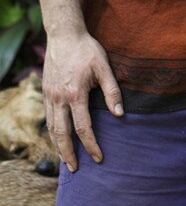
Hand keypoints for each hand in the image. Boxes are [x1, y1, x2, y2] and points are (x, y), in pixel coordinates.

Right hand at [42, 29, 123, 171]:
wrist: (64, 35)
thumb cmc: (87, 50)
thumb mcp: (104, 67)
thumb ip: (112, 91)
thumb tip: (120, 114)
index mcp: (76, 94)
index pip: (83, 128)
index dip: (91, 145)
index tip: (98, 158)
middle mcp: (60, 99)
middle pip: (62, 134)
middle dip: (69, 154)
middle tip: (75, 169)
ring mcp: (50, 96)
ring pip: (52, 128)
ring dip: (58, 147)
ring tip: (65, 160)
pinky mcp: (46, 92)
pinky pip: (48, 118)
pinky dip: (52, 133)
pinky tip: (58, 139)